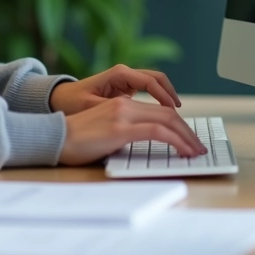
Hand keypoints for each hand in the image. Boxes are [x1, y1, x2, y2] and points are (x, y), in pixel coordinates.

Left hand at [49, 64, 180, 114]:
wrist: (60, 98)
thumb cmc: (73, 102)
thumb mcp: (91, 107)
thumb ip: (112, 109)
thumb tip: (133, 116)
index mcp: (119, 74)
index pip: (150, 82)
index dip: (165, 96)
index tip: (174, 111)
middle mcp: (125, 74)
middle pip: (158, 79)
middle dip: (172, 95)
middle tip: (182, 115)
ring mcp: (126, 80)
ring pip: (155, 84)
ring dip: (167, 97)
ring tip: (178, 116)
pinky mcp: (125, 88)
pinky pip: (149, 91)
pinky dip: (159, 100)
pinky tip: (165, 115)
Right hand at [59, 97, 206, 164]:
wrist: (56, 139)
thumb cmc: (77, 141)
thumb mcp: (106, 132)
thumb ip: (125, 132)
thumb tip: (145, 145)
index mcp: (121, 103)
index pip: (159, 111)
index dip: (178, 124)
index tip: (189, 139)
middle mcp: (125, 104)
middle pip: (168, 114)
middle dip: (187, 131)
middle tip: (198, 147)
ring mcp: (123, 114)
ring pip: (167, 120)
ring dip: (186, 137)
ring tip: (196, 152)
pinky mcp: (121, 128)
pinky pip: (158, 132)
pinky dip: (176, 141)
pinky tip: (183, 151)